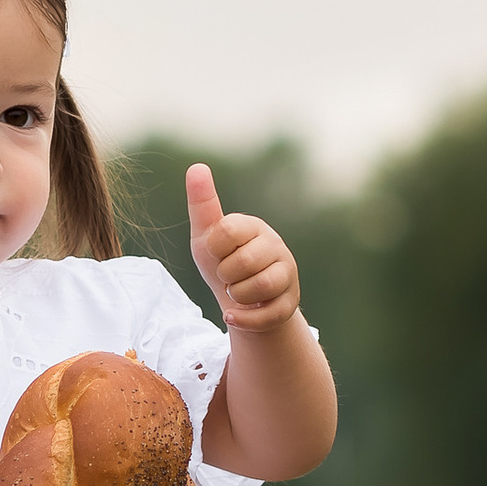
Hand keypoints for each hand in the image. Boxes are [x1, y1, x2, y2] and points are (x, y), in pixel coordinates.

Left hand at [186, 163, 301, 332]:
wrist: (239, 301)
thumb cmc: (223, 261)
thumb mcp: (207, 235)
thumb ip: (202, 203)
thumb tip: (197, 166)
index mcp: (254, 226)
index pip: (228, 231)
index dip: (214, 248)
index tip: (217, 252)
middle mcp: (275, 246)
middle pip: (243, 262)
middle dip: (226, 274)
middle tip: (227, 275)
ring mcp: (287, 275)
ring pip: (261, 286)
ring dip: (237, 295)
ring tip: (236, 292)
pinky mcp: (289, 304)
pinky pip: (268, 315)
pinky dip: (243, 319)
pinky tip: (231, 315)